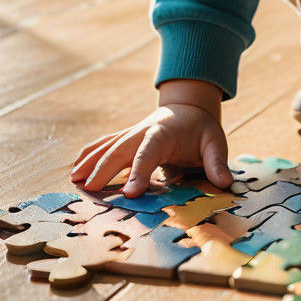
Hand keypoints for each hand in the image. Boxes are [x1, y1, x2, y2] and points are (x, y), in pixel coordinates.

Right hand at [70, 103, 233, 197]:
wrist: (189, 106)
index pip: (149, 153)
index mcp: (164, 133)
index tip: (130, 193)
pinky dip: (90, 154)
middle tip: (89, 189)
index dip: (139, 172)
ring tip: (74, 180)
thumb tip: (225, 183)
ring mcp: (132, 133)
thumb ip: (217, 162)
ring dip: (91, 162)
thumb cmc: (202, 129)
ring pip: (108, 146)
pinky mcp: (127, 137)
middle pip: (121, 149)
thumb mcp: (215, 142)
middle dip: (105, 168)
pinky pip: (105, 144)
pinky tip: (76, 168)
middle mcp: (143, 131)